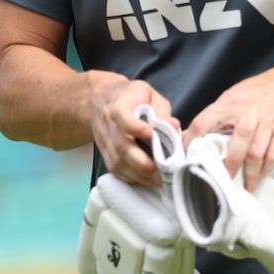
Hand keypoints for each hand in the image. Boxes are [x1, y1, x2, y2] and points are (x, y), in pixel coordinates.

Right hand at [88, 72, 178, 187]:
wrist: (99, 102)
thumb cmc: (129, 97)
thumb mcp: (147, 93)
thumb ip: (161, 110)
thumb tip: (174, 126)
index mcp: (118, 107)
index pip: (124, 118)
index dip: (136, 127)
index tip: (151, 134)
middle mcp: (109, 127)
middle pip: (122, 147)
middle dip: (142, 162)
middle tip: (163, 170)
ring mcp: (105, 144)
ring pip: (118, 164)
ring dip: (140, 175)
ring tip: (159, 180)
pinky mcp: (106, 156)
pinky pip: (117, 172)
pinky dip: (133, 179)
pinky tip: (147, 180)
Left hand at [184, 59, 273, 190]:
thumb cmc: (263, 90)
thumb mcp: (236, 94)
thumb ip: (217, 113)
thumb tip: (192, 132)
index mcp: (230, 102)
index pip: (204, 121)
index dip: (193, 140)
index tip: (189, 155)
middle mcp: (248, 112)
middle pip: (235, 143)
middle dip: (228, 165)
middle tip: (223, 178)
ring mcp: (268, 122)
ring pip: (255, 153)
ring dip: (249, 173)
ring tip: (246, 184)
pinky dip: (267, 168)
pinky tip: (262, 174)